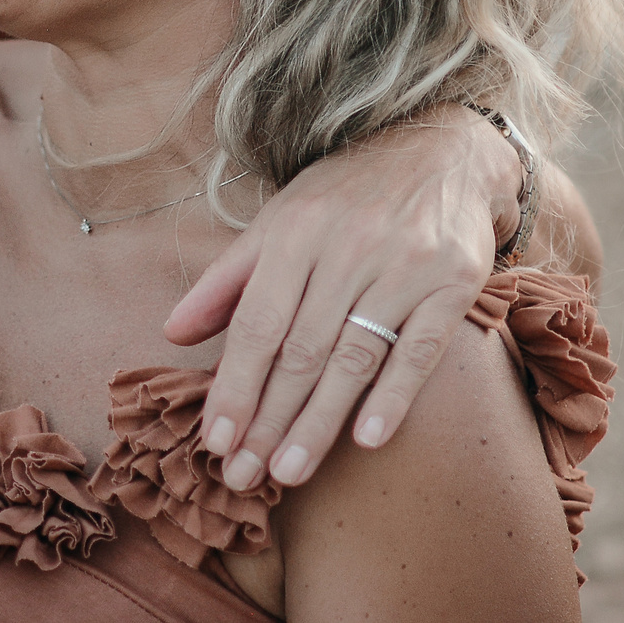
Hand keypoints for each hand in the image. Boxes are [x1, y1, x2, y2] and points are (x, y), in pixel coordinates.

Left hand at [162, 108, 516, 491]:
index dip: (233, 385)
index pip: (256, 324)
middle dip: (267, 419)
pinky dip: (393, 396)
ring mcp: (403, 267)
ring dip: (318, 423)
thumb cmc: (345, 194)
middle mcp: (347, 249)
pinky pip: (419, 350)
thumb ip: (226, 280)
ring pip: (352, 358)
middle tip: (242, 476)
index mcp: (294, 232)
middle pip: (300, 350)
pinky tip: (367, 438)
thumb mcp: (278, 219)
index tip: (213, 440)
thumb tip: (171, 334)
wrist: (439, 147)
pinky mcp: (452, 284)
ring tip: (288, 472)